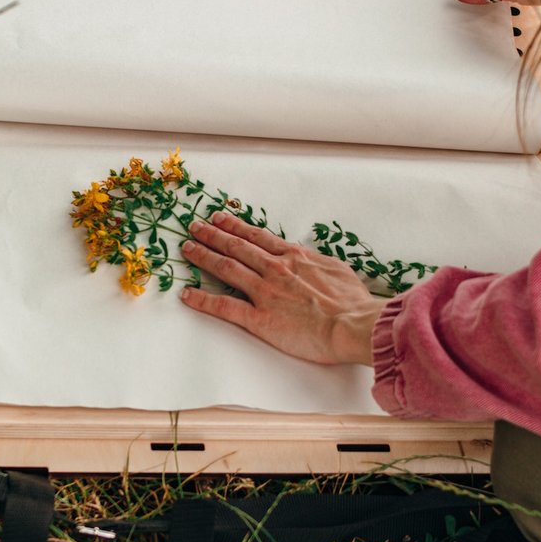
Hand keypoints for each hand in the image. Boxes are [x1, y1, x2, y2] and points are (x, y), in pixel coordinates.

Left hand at [178, 212, 380, 365]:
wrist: (353, 323)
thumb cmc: (351, 301)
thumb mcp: (335, 269)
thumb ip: (315, 263)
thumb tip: (309, 260)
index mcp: (294, 257)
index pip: (256, 236)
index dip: (234, 226)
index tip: (219, 218)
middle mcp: (275, 269)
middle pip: (236, 246)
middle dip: (212, 235)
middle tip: (194, 226)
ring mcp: (265, 292)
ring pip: (226, 268)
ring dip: (204, 256)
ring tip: (187, 249)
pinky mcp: (259, 318)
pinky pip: (224, 306)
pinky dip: (203, 299)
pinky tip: (187, 295)